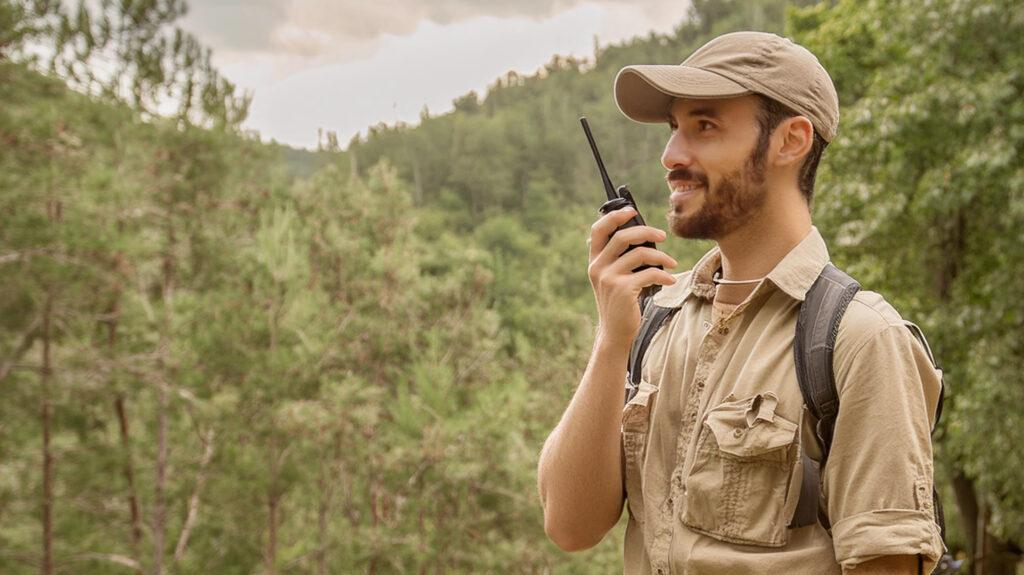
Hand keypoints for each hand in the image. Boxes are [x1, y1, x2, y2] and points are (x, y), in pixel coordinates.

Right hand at [587, 207, 676, 348]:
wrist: (615, 333)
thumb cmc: (620, 303)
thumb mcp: (613, 278)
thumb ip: (619, 258)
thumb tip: (644, 236)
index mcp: (595, 261)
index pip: (598, 230)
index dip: (614, 216)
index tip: (632, 211)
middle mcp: (598, 267)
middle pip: (622, 236)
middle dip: (646, 232)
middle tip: (662, 236)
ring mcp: (609, 278)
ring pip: (639, 254)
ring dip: (661, 256)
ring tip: (672, 263)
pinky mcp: (622, 290)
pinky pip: (649, 273)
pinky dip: (664, 275)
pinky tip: (670, 279)